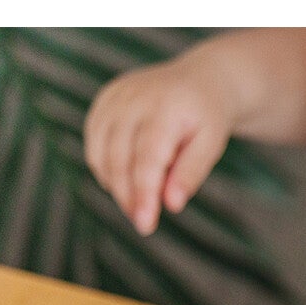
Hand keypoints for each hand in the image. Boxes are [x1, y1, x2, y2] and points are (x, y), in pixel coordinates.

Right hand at [84, 46, 235, 234]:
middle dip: (128, 197)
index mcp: (166, 107)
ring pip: (101, 153)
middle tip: (142, 223)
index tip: (145, 225)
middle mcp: (135, 97)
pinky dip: (104, 168)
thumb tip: (171, 205)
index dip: (144, 193)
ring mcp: (115, 97)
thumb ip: (191, 173)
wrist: (199, 80)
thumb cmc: (206, 119)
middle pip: (120, 158)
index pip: (147, 157)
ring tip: (137, 203)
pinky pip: (94, 142)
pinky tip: (124, 180)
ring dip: (115, 186)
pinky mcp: (105, 100)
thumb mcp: (211, 144)